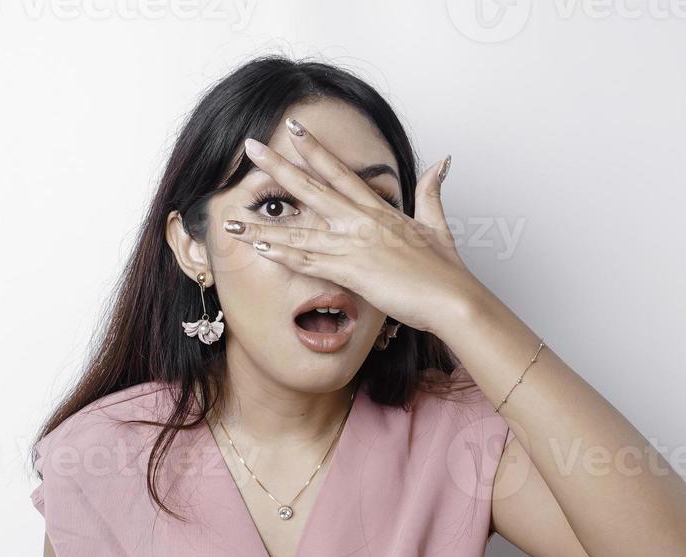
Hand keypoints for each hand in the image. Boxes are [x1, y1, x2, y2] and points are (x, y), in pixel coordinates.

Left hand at [227, 121, 481, 337]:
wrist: (453, 298)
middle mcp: (361, 221)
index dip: (313, 149)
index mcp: (378, 209)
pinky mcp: (352, 271)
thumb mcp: (437, 223)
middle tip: (248, 148)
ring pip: (300, 230)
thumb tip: (442, 162)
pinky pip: (309, 261)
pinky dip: (284, 255)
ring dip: (264, 225)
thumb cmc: (445, 269)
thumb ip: (431, 191)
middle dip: (276, 167)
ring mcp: (354, 244)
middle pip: (311, 187)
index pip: (339, 171)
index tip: (291, 129)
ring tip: (233, 218)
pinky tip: (260, 249)